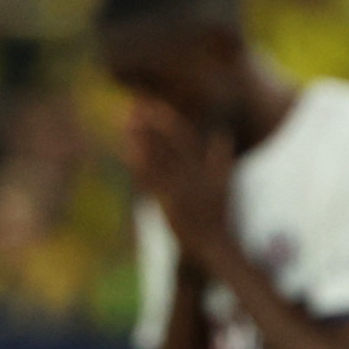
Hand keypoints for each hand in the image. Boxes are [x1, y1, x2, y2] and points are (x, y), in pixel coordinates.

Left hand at [124, 98, 235, 265]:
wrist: (214, 244)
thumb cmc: (217, 215)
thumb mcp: (224, 184)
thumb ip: (220, 159)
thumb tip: (223, 136)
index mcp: (205, 168)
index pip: (185, 137)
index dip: (168, 120)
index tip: (153, 105)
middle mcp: (194, 174)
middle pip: (169, 142)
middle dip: (152, 122)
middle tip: (135, 104)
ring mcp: (181, 187)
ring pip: (158, 156)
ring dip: (141, 137)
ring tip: (124, 120)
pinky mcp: (169, 201)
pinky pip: (152, 178)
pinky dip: (139, 164)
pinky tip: (126, 150)